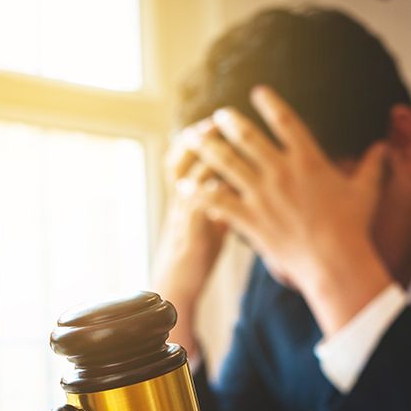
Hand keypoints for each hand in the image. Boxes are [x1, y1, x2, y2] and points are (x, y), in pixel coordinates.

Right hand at [153, 121, 228, 354]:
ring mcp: (184, 219)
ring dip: (206, 159)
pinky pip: (201, 205)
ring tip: (224, 144)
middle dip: (198, 139)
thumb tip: (234, 191)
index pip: (180, 160)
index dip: (192, 139)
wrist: (175, 290)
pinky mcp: (193, 235)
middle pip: (180, 161)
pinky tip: (231, 180)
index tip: (212, 122)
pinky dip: (215, 190)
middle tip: (216, 121)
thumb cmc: (194, 260)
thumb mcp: (207, 227)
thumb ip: (219, 207)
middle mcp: (179, 204)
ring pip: (190, 179)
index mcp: (182, 200)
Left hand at [185, 87, 393, 334]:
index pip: (287, 121)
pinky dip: (198, 192)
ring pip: (225, 163)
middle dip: (228, 122)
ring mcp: (262, 194)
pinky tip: (183, 186)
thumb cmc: (352, 228)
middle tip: (215, 116)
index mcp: (308, 159)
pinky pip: (217, 201)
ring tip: (190, 137)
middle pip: (247, 137)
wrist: (333, 261)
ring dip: (205, 147)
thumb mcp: (365, 191)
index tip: (258, 92)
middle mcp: (281, 170)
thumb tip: (383, 147)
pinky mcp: (249, 218)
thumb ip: (371, 166)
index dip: (271, 104)